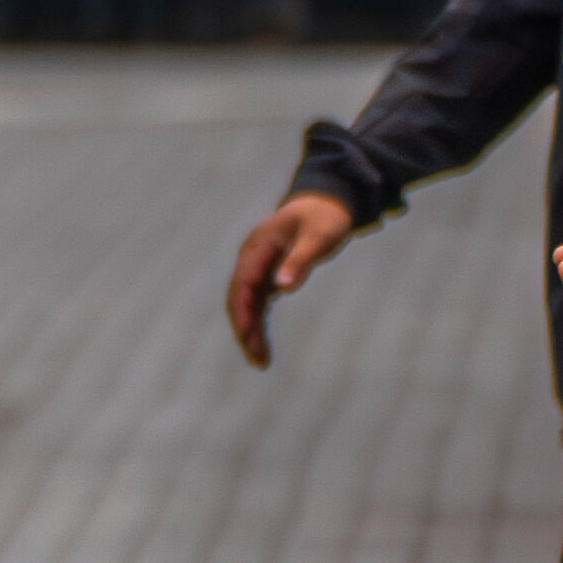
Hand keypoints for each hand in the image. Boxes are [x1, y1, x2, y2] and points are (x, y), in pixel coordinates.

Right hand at [228, 190, 354, 366]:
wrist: (324, 201)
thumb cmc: (324, 217)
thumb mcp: (318, 236)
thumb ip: (300, 260)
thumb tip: (281, 288)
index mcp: (258, 247)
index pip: (242, 285)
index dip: (242, 313)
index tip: (249, 338)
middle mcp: (251, 258)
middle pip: (238, 299)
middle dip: (244, 329)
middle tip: (257, 360)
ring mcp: (257, 266)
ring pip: (245, 303)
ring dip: (250, 330)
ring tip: (260, 360)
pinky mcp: (267, 273)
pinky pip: (256, 302)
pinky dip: (258, 322)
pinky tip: (262, 342)